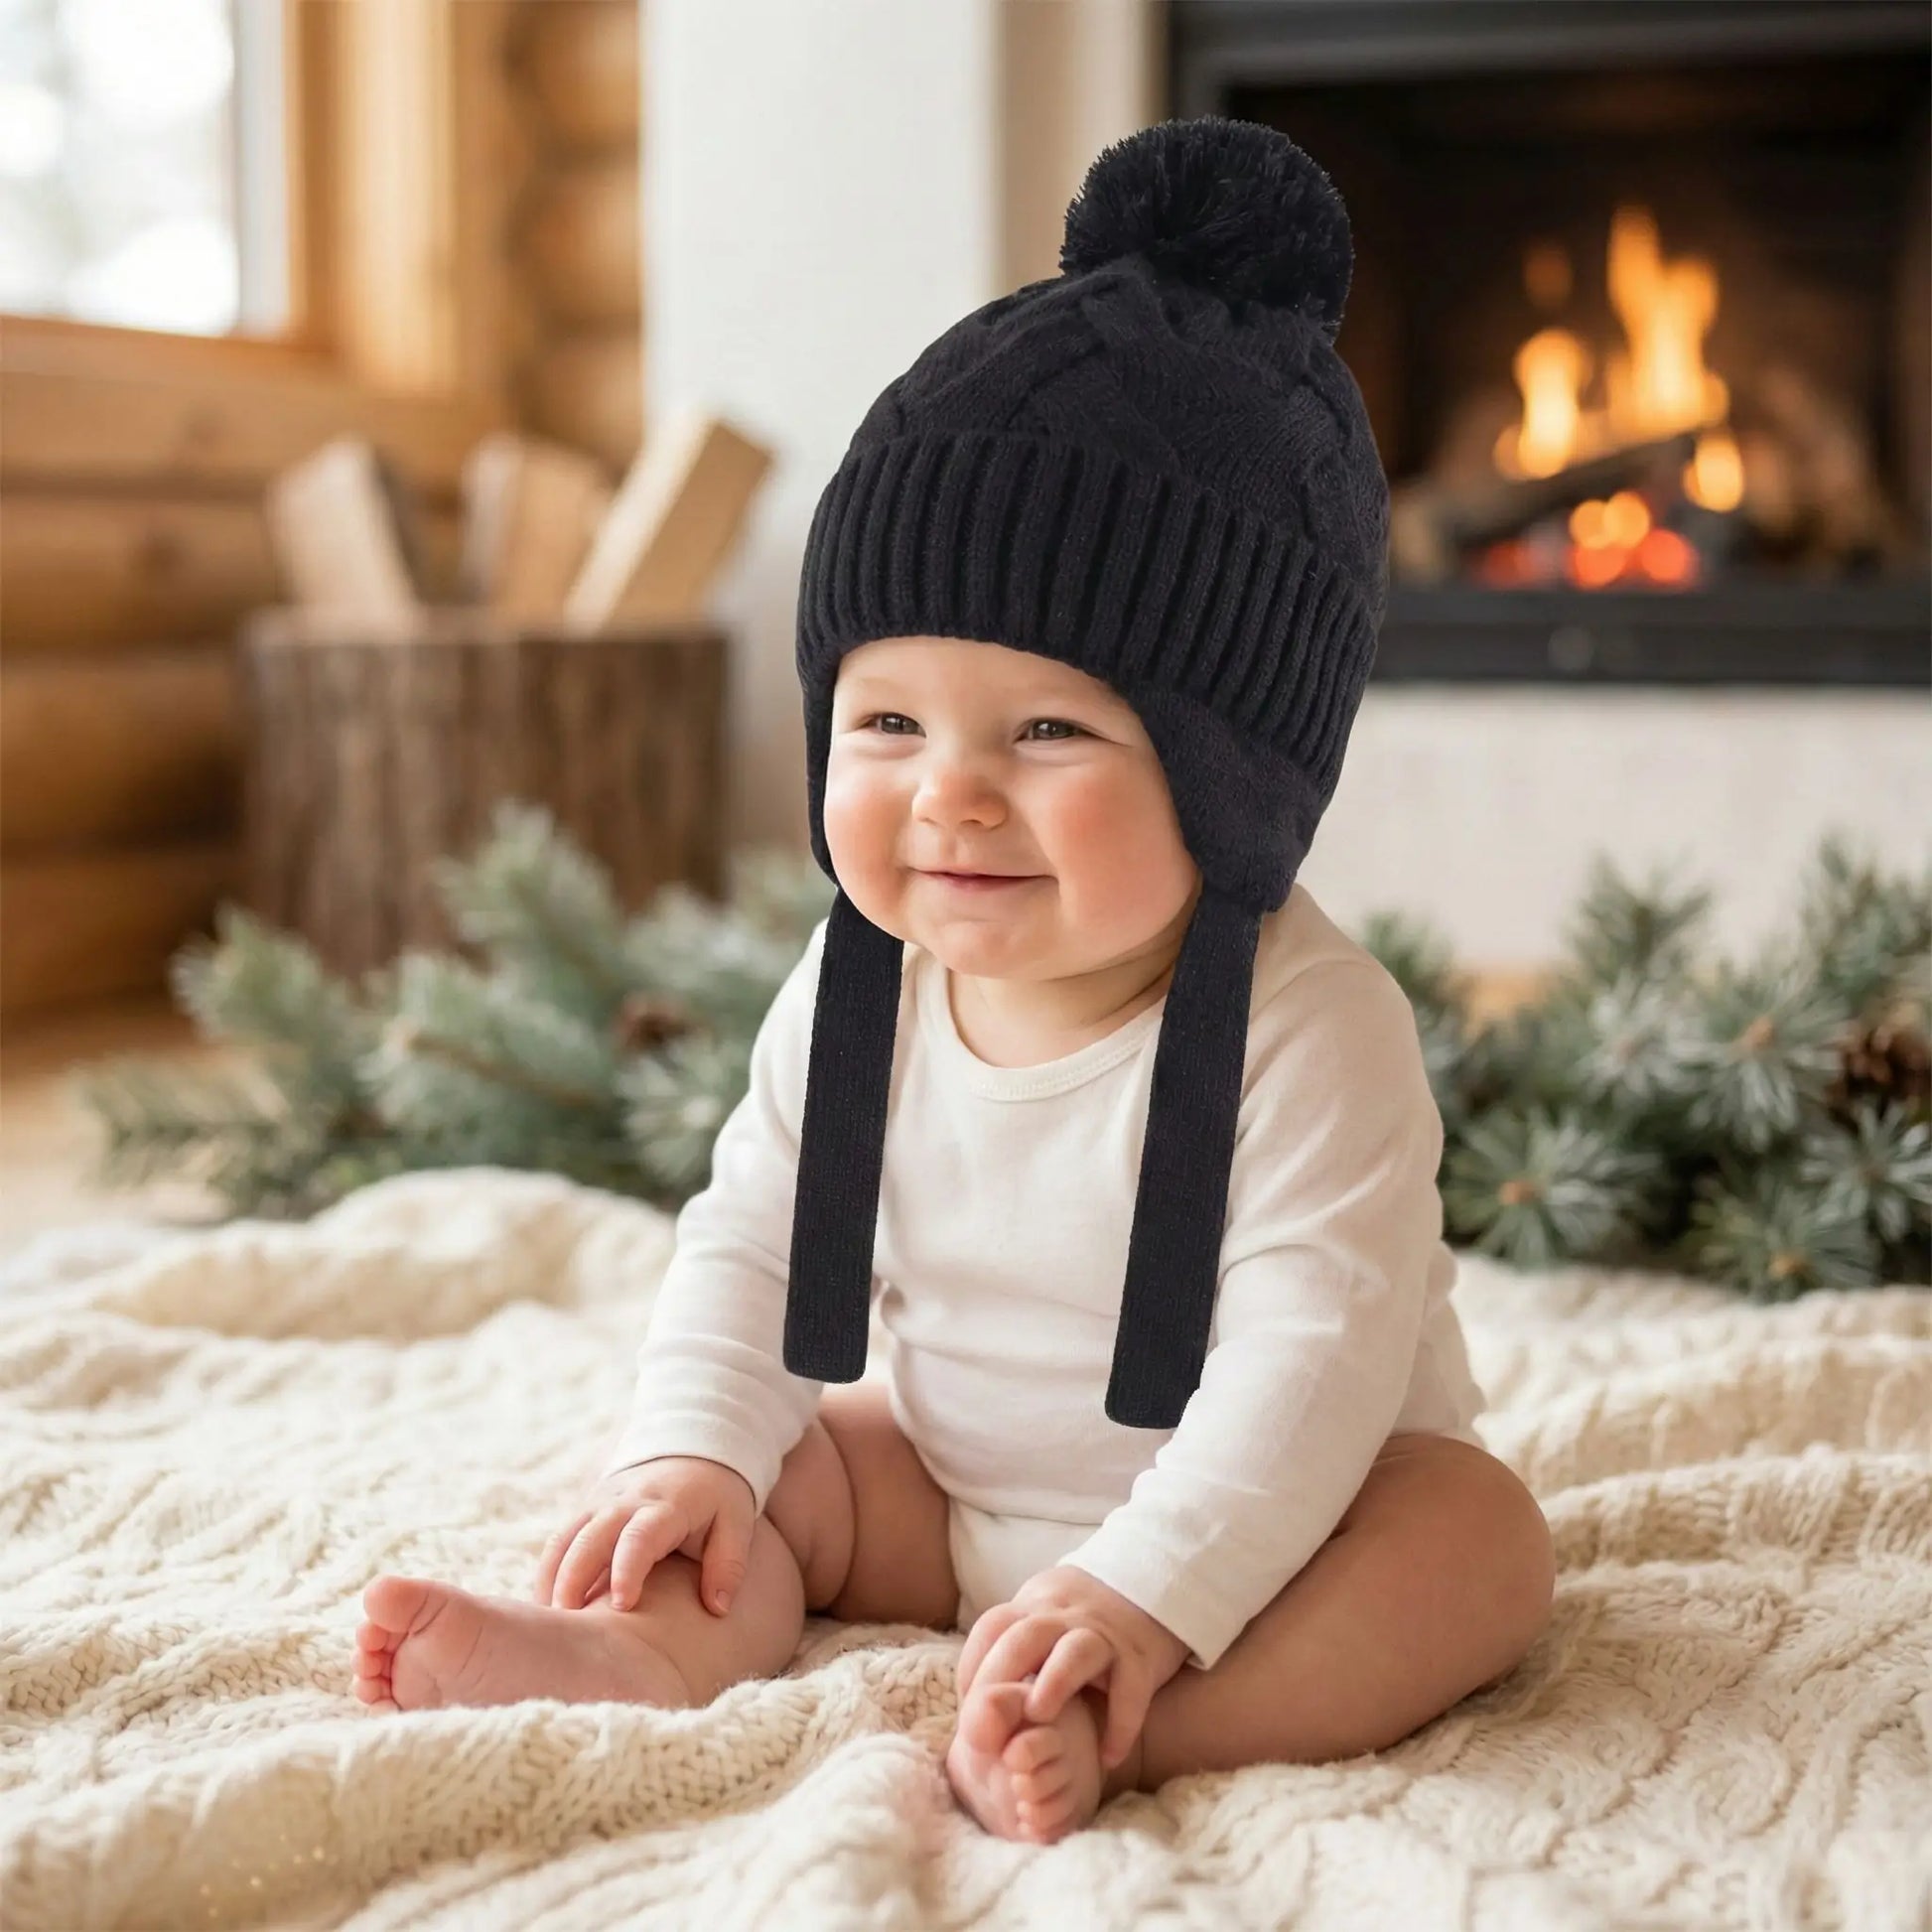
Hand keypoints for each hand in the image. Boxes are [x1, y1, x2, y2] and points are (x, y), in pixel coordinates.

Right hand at [534, 1454, 754, 1616]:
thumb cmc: (716, 1496)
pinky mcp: (586, 1509)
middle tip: (570, 1629)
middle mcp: (624, 1502)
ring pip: (564, 1539)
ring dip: (552, 1580)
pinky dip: (548, 1574)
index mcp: (665, 1507)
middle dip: (573, 1581)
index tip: (621, 1606)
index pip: (639, 1537)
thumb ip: (728, 1565)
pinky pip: (558, 1541)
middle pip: (589, 1539)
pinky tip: (548, 1610)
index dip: (627, 1570)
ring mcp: (599, 1503)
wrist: (693, 1449)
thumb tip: (717, 1608)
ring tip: (552, 1627)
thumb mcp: (736, 1523)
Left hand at [955, 1565, 1191, 1771]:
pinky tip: (1107, 1756)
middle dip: (1002, 1673)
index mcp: (1035, 1605)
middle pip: (1027, 1635)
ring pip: (1077, 1650)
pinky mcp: (1142, 1657)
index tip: (969, 1708)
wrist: (1153, 1584)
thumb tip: (972, 1706)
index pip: (993, 1627)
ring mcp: (1105, 1635)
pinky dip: (1120, 1723)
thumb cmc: (1081, 1618)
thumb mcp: (1043, 1616)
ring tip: (1039, 1717)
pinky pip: (1131, 1690)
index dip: (972, 1666)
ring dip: (1054, 1681)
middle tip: (991, 1720)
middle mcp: (1066, 1617)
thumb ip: (1011, 1648)